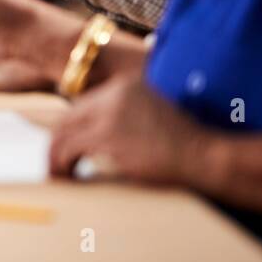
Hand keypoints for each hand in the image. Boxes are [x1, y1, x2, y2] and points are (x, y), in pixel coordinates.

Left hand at [49, 76, 205, 184]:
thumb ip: (125, 115)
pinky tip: (68, 176)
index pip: (83, 106)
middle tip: (55, 164)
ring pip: (64, 133)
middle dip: (58, 142)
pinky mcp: (107, 135)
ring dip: (56, 156)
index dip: (71, 129)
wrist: (206, 155)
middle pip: (68, 117)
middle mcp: (113, 94)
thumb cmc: (186, 144)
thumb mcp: (152, 114)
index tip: (67, 148)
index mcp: (124, 86)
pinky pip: (70, 149)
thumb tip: (95, 135)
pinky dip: (62, 164)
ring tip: (59, 174)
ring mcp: (109, 113)